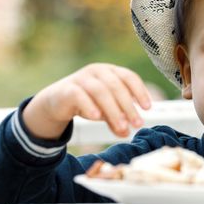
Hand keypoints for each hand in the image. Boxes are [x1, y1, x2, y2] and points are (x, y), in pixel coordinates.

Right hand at [23, 63, 151, 139]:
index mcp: (111, 71)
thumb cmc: (86, 102)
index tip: (148, 108)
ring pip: (100, 91)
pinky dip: (89, 105)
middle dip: (129, 106)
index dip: (140, 91)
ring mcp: (81, 78)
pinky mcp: (67, 88)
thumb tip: (127, 133)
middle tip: (137, 123)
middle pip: (117, 86)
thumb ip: (117, 120)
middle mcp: (97, 71)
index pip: (129, 77)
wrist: (56, 102)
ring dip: (113, 110)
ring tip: (121, 126)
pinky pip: (79, 95)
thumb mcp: (105, 112)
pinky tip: (96, 116)